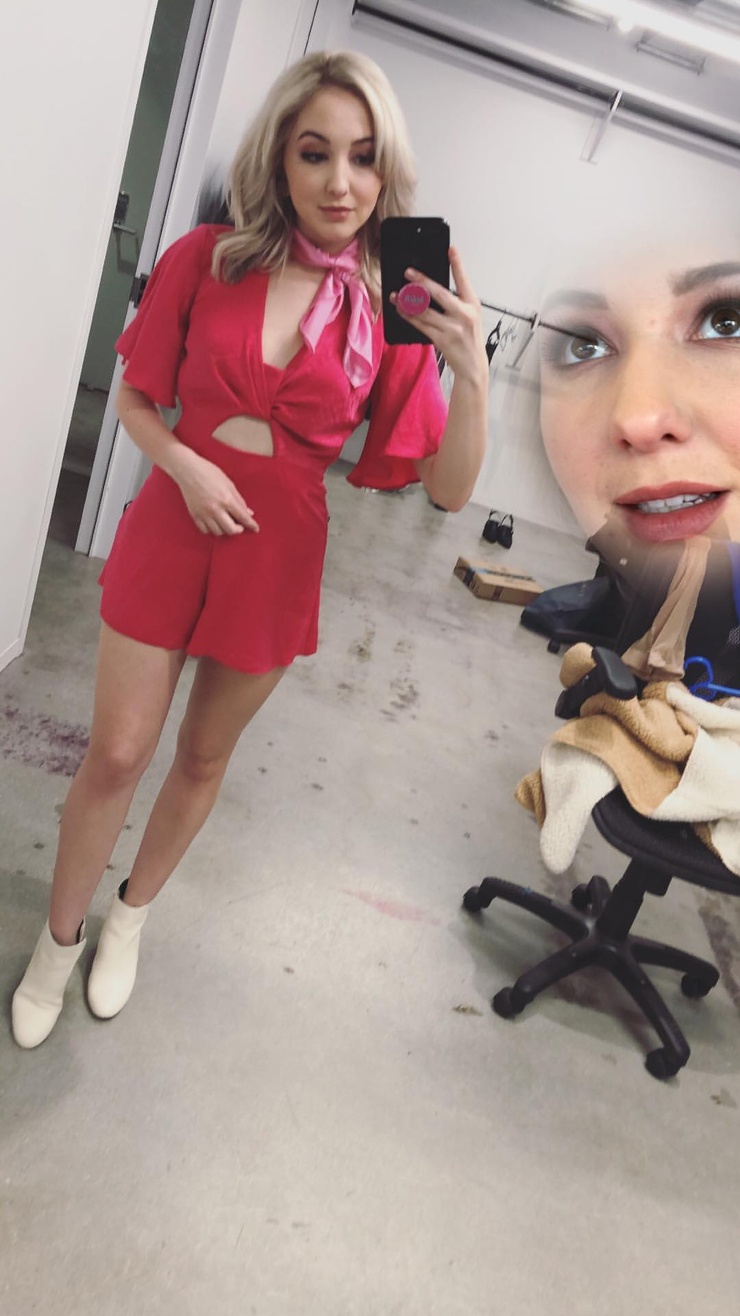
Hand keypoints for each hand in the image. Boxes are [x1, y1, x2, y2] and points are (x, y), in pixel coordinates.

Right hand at [171, 449, 258, 535]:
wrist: (188, 470)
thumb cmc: (209, 473)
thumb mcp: (229, 484)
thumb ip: (239, 500)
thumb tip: (248, 513)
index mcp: (226, 499)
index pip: (243, 517)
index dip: (251, 525)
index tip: (255, 529)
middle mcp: (215, 509)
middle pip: (231, 530)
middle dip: (238, 529)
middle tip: (239, 526)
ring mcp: (204, 514)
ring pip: (218, 532)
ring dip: (225, 530)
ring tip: (226, 522)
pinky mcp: (195, 515)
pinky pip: (205, 531)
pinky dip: (212, 529)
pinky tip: (214, 523)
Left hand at [391, 247, 486, 384]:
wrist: (473, 365)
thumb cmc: (469, 338)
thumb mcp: (469, 316)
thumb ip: (455, 302)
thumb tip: (430, 288)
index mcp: (472, 305)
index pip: (464, 281)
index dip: (457, 264)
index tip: (450, 249)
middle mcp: (464, 315)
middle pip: (441, 294)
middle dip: (422, 281)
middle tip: (408, 272)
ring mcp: (453, 328)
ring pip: (426, 311)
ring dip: (408, 301)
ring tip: (396, 294)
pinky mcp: (442, 340)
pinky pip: (421, 325)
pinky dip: (409, 316)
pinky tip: (400, 309)